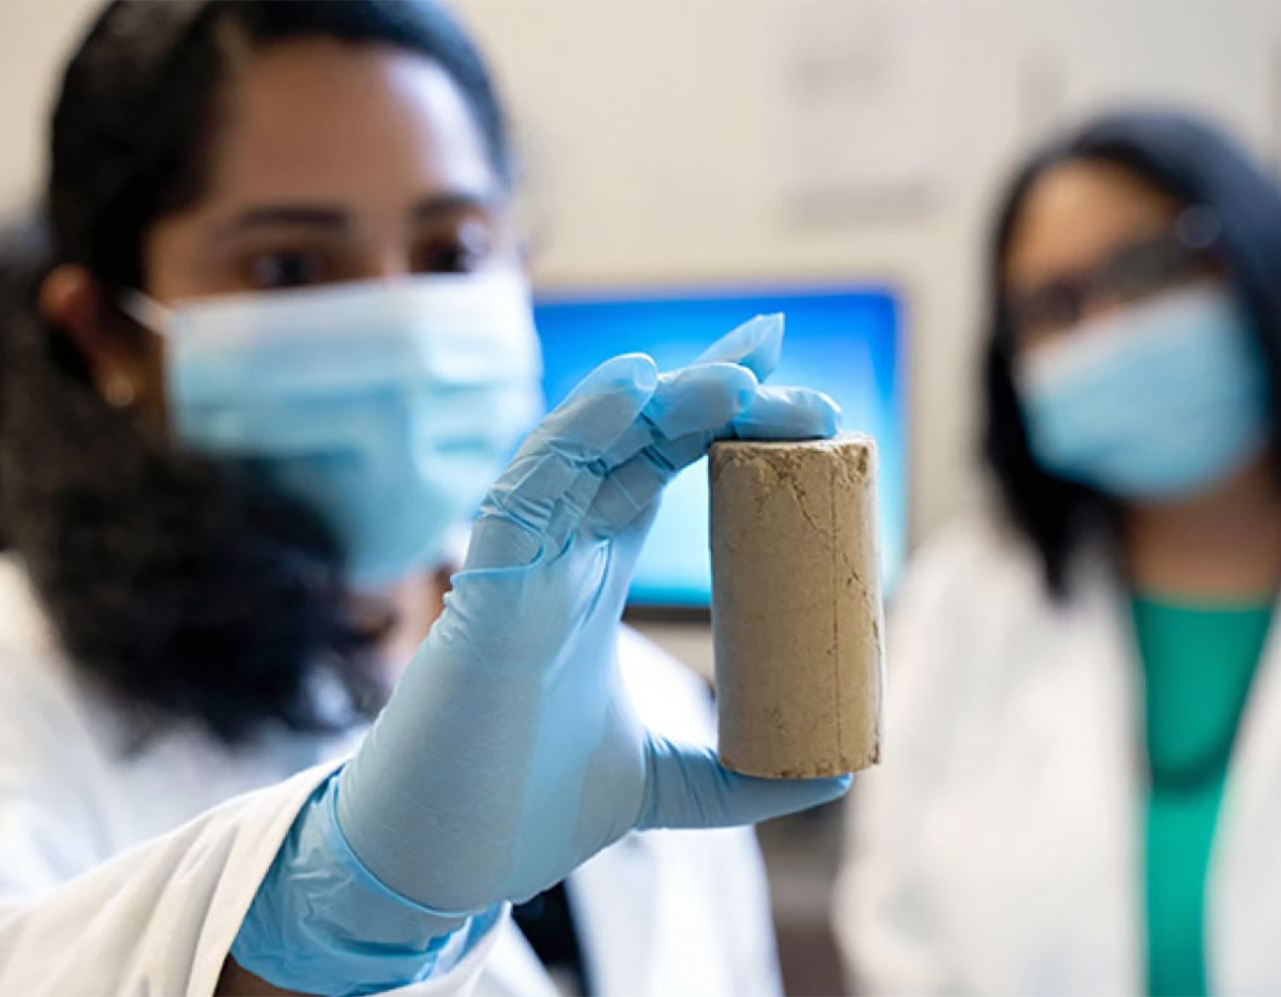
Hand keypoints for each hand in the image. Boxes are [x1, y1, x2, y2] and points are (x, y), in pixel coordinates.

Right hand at [336, 315, 849, 913]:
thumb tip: (841, 773)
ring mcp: (520, 561)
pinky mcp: (483, 590)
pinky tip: (633, 388)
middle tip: (803, 388)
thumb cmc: (523, 808)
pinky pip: (524, 489)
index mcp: (597, 571)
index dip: (723, 416)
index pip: (665, 463)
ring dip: (664, 397)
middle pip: (640, 437)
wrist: (439, 864)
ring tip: (742, 374)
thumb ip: (742, 776)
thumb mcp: (665, 786)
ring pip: (587, 444)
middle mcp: (560, 550)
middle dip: (718, 396)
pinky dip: (573, 433)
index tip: (797, 387)